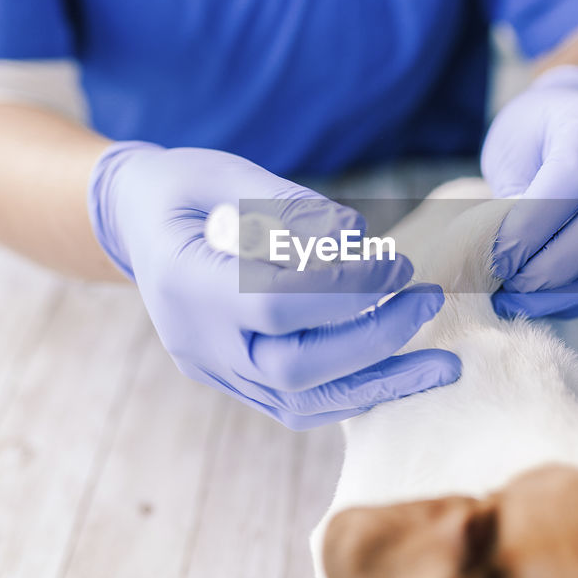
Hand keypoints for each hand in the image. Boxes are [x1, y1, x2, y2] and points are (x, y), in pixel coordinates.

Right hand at [88, 142, 460, 429]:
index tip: (397, 265)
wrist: (135, 224)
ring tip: (442, 365)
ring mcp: (212, 369)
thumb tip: (359, 238)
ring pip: (300, 401)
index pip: (274, 302)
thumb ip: (289, 205)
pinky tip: (401, 375)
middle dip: (373, 339)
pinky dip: (354, 393)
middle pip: (294, 366)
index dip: (344, 288)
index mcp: (183, 281)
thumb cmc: (185, 188)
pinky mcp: (232, 381)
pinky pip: (297, 405)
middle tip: (426, 301)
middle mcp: (195, 340)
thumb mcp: (225, 172)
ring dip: (379, 384)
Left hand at [481, 66, 577, 319]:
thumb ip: (516, 197)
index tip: (496, 258)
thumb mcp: (515, 146)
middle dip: (558, 265)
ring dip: (567, 294)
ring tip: (517, 302)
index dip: (533, 227)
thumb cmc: (539, 133)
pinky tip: (542, 302)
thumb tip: (505, 260)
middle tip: (509, 285)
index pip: (573, 182)